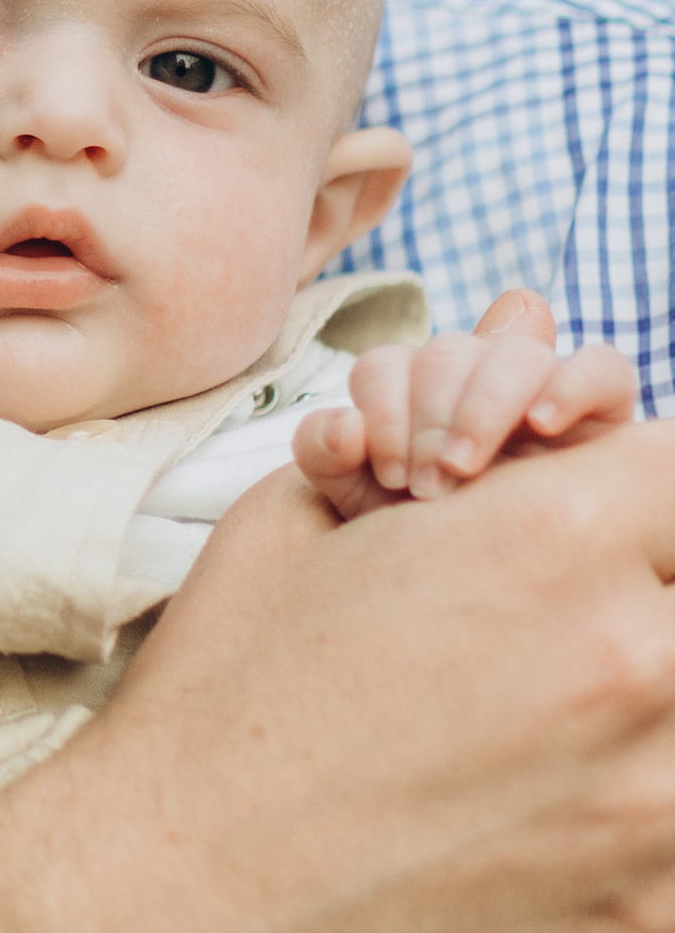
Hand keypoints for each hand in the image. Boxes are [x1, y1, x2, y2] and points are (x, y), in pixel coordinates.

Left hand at [295, 288, 636, 518]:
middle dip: (430, 421)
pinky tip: (544, 424)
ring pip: (515, 353)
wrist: (510, 578)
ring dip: (483, 407)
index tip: (390, 474)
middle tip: (429, 487)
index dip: (381, 410)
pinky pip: (598, 365)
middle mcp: (473, 374)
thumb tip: (344, 424)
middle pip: (446, 353)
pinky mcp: (602, 400)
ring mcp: (538, 381)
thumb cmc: (432, 536)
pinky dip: (570, 385)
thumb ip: (329, 458)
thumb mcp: (365, 506)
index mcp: (411, 390)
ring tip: (468, 467)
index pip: (384, 364)